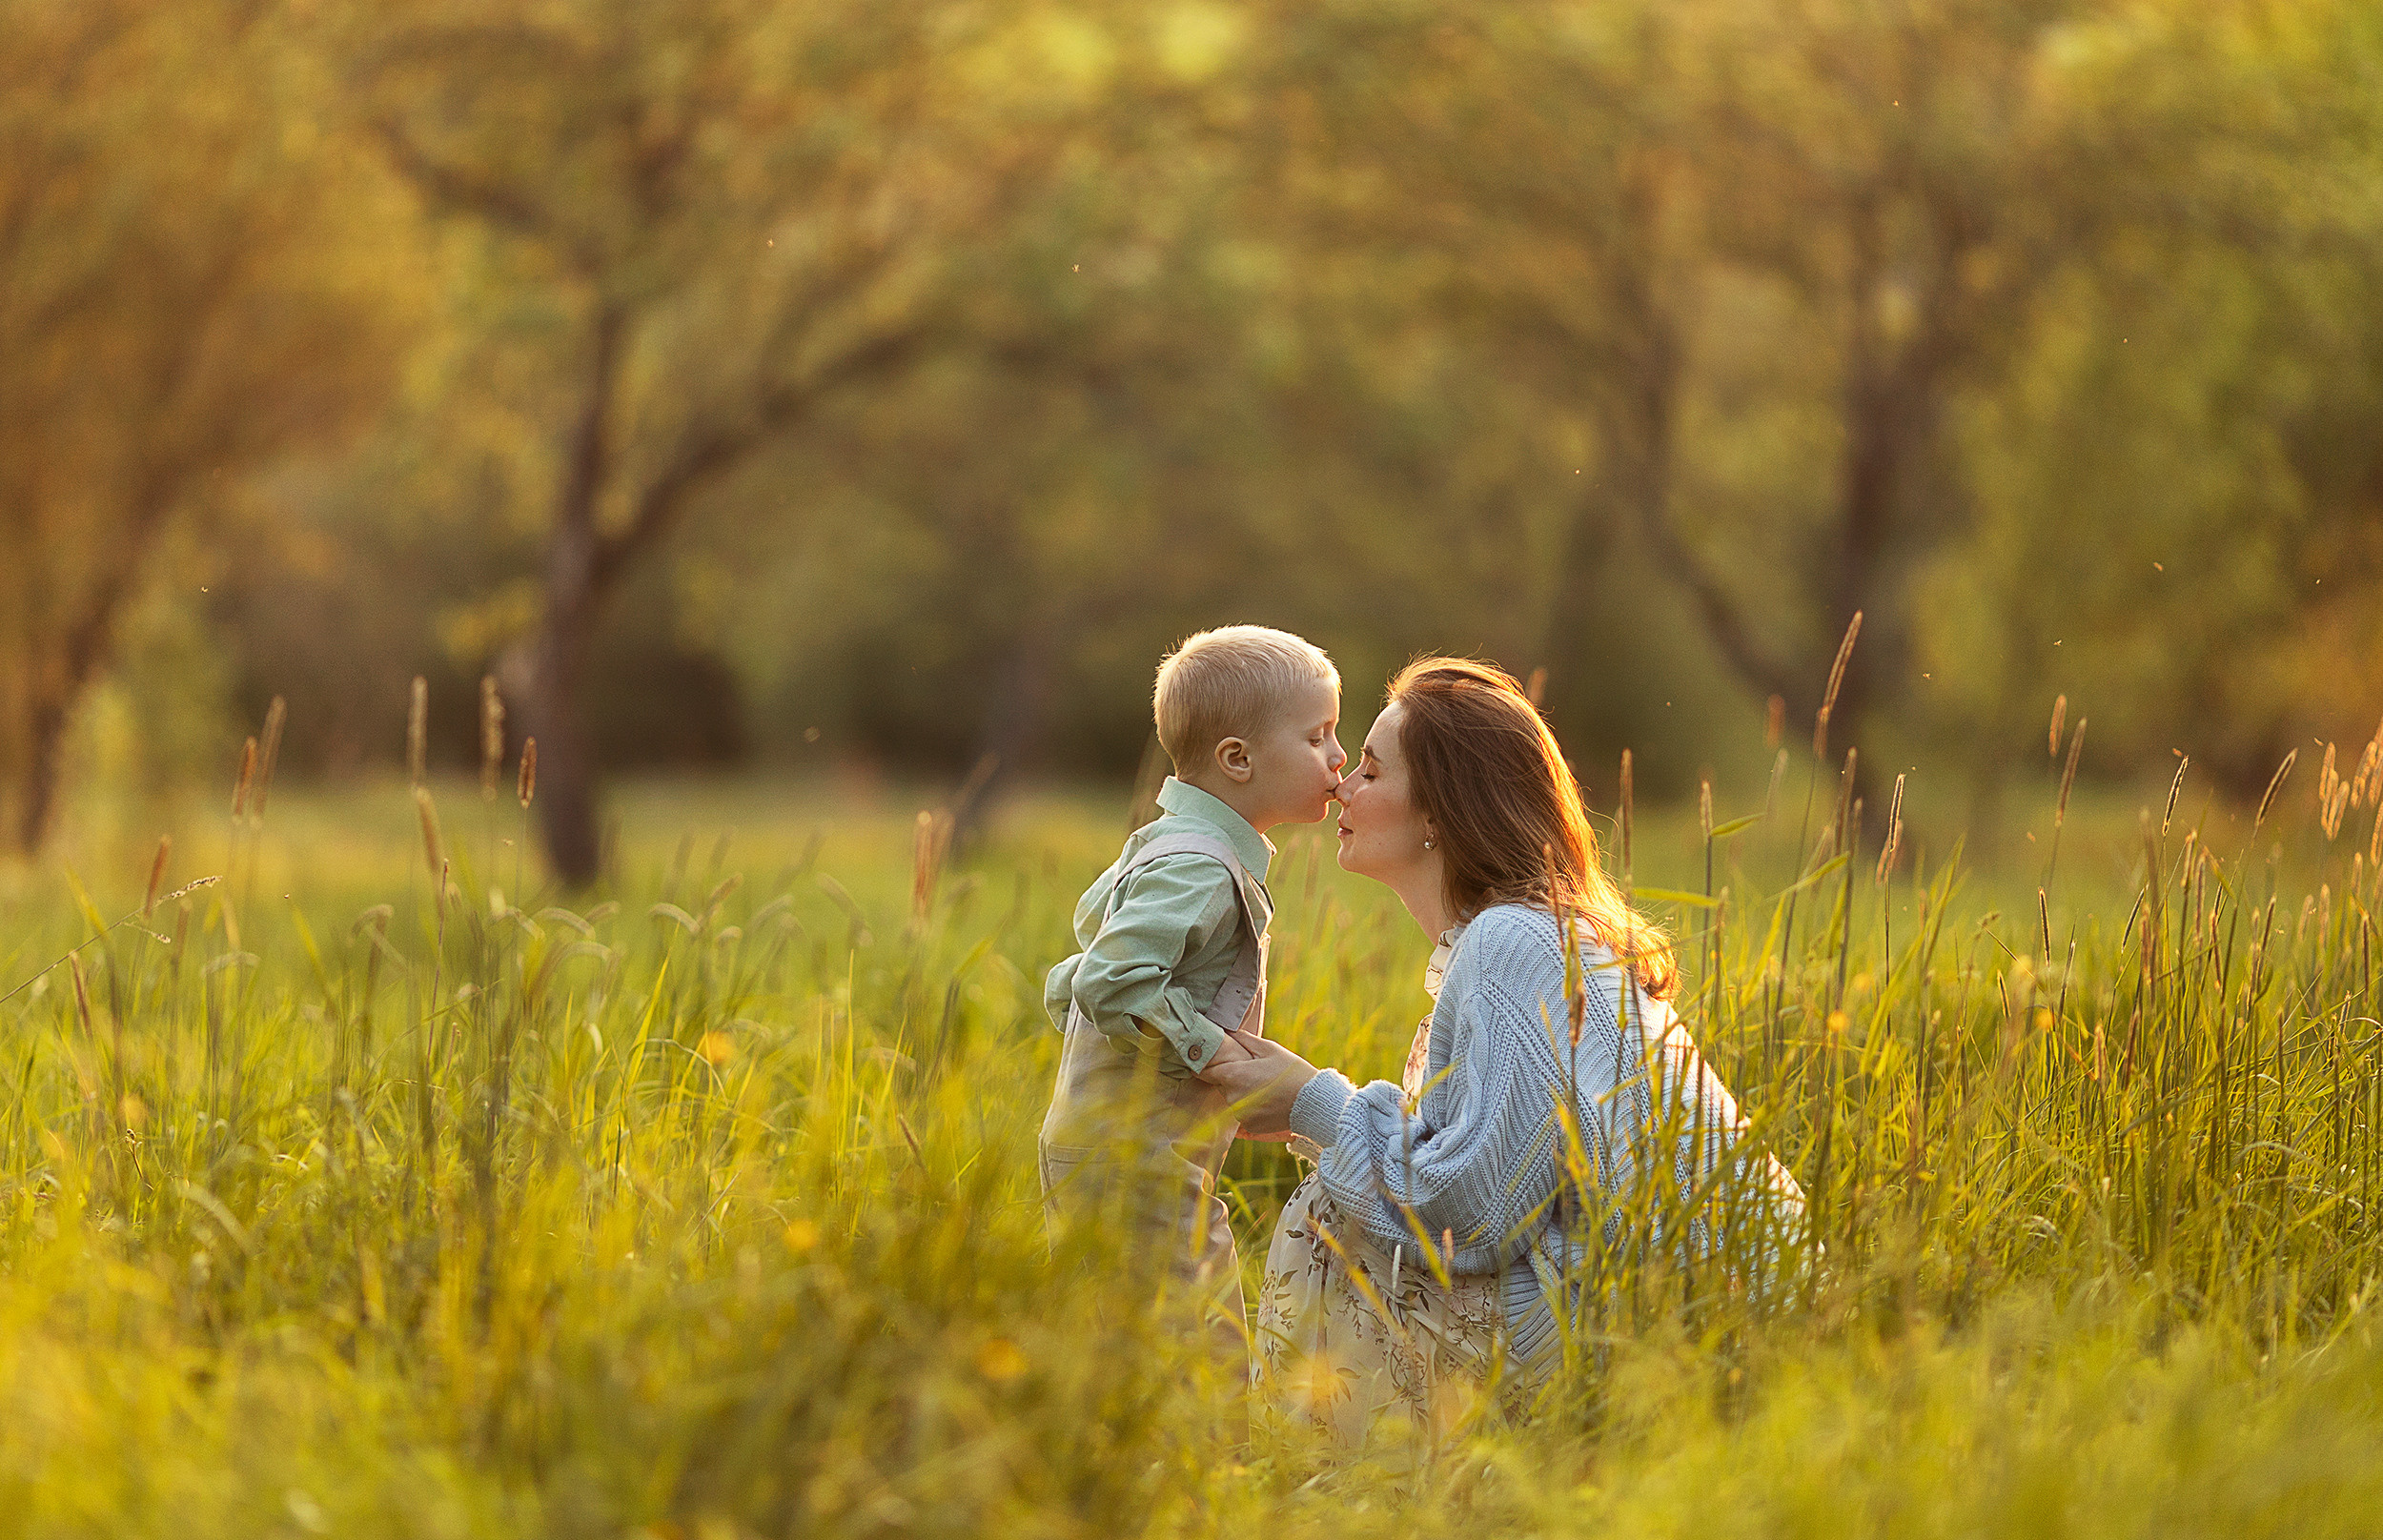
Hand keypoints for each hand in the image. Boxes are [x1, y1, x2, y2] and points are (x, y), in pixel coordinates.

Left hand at [1196, 1032, 1318, 1138]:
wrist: (1312, 1102)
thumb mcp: (1269, 1049)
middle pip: (1221, 1085)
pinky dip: (1250, 1107)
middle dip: (1231, 1077)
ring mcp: (1239, 1114)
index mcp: (1233, 1075)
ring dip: (1241, 1092)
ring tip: (1263, 1086)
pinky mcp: (1249, 1126)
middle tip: (1251, 1071)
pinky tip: (1267, 1101)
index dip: (1205, 1065)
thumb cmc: (1291, 1072)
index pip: (1205, 1071)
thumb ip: (1244, 1039)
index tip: (1207, 1061)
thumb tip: (1227, 1031)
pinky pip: (1242, 1113)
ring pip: (1232, 1099)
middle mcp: (1232, 1097)